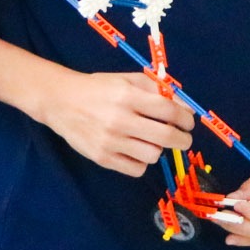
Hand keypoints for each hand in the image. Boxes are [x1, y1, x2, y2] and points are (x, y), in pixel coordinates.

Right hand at [37, 70, 192, 176]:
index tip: (188, 122)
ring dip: (159, 149)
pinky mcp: (102, 158)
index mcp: (128, 97)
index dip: (185, 118)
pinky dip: (142, 162)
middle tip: (184, 138)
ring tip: (152, 141)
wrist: (60, 101)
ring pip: (153, 155)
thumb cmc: (99, 88)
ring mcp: (110, 142)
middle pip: (166, 137)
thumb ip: (157, 90)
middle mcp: (120, 120)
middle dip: (183, 139)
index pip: (169, 111)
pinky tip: (137, 151)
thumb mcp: (128, 80)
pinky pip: (136, 169)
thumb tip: (185, 108)